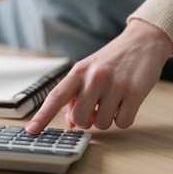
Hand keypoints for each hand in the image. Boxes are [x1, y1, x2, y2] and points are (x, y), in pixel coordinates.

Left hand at [25, 20, 172, 133]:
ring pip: (102, 124)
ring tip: (112, 101)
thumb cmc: (110, 61)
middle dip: (86, 120)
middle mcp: (94, 77)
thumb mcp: (87, 72)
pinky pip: (123, 123)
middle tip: (95, 109)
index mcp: (78, 72)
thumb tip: (69, 122)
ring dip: (107, 119)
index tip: (31, 131)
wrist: (141, 42)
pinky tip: (125, 104)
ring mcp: (115, 84)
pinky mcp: (135, 91)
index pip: (56, 96)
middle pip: (80, 118)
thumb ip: (75, 96)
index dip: (42, 116)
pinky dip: (123, 119)